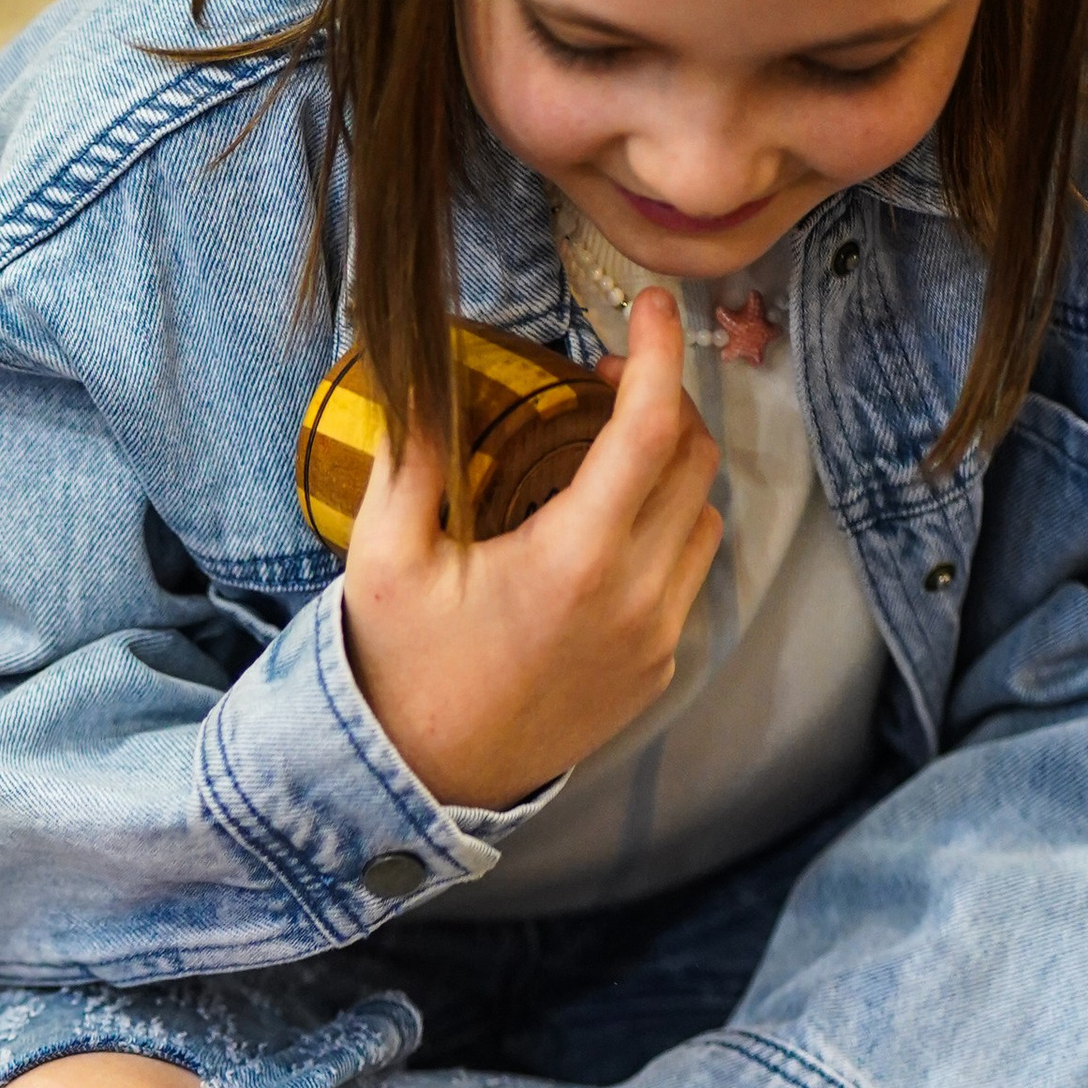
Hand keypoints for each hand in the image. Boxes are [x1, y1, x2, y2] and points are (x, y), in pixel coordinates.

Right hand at [339, 286, 722, 810]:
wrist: (420, 781)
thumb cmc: (398, 667)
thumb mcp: (383, 556)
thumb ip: (414, 455)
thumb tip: (426, 364)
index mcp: (575, 558)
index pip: (651, 428)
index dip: (660, 352)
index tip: (653, 306)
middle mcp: (635, 597)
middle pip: (694, 462)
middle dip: (662, 401)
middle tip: (601, 380)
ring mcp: (654, 639)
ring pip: (704, 518)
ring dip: (670, 470)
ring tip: (605, 456)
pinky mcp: (655, 671)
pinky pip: (686, 577)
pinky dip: (662, 534)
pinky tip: (602, 534)